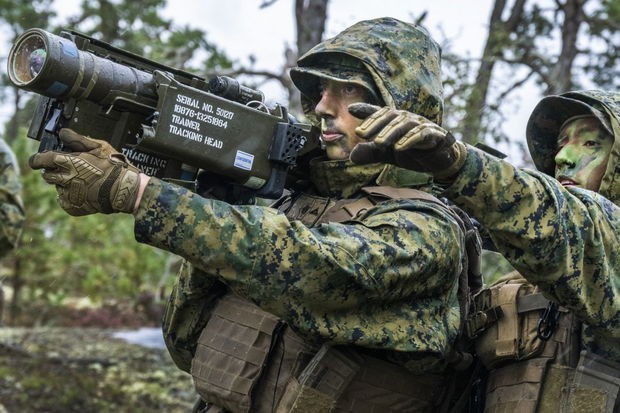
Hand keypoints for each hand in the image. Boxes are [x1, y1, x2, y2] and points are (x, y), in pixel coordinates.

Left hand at [29, 128, 141, 215]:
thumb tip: (62, 133)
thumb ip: (78, 139)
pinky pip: (64, 201)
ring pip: (57, 188)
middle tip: (69, 171)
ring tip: (83, 183)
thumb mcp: (99, 147)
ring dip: (65, 185)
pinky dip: (70, 197)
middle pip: (47, 175)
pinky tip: (84, 193)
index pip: (40, 160)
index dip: (37, 160)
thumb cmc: (114, 167)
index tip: (39, 160)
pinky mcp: (72, 207)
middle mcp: (64, 179)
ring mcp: (67, 194)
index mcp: (67, 162)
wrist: (125, 190)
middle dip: (54, 172)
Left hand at [348, 103, 466, 179]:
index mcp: (397, 121)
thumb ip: (372, 154)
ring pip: (405, 124)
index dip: (367, 111)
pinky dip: (411, 139)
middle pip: (391, 117)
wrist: (440, 161)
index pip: (381, 113)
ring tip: (378, 143)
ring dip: (390, 132)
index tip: (351, 109)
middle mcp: (409, 119)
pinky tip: (399, 148)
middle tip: (361, 134)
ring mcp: (423, 125)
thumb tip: (351, 157)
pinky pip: (423, 134)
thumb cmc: (413, 153)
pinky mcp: (436, 135)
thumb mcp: (388, 155)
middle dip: (375, 125)